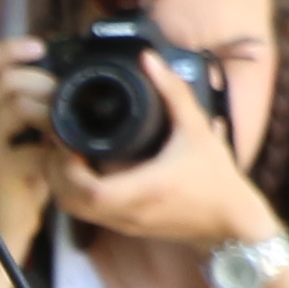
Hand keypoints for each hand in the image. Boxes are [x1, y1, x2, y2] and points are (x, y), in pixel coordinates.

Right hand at [0, 46, 59, 255]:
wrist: (10, 216)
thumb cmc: (23, 167)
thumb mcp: (22, 125)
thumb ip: (24, 95)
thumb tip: (55, 64)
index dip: (7, 50)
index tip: (39, 47)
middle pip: (4, 80)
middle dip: (44, 84)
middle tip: (63, 102)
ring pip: (16, 102)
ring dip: (51, 109)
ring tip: (63, 126)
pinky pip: (32, 139)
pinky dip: (56, 137)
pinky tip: (62, 147)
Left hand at [51, 48, 278, 250]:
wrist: (233, 222)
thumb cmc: (218, 178)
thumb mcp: (197, 129)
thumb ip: (173, 92)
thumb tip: (149, 60)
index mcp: (141, 190)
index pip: (83, 187)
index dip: (65, 163)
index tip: (66, 137)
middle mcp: (126, 212)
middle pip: (66, 199)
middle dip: (55, 170)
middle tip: (60, 141)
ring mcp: (123, 223)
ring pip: (73, 210)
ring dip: (62, 183)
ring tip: (68, 152)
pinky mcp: (126, 227)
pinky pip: (87, 214)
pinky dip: (76, 194)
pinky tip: (83, 170)